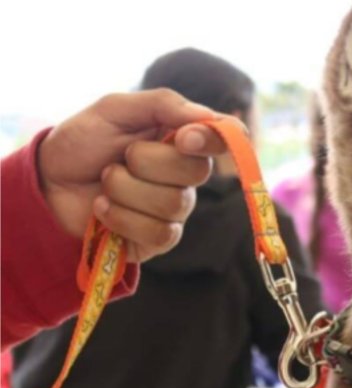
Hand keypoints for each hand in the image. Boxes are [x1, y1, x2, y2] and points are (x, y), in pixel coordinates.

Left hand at [39, 89, 229, 261]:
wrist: (47, 183)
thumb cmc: (83, 142)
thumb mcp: (115, 109)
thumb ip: (163, 104)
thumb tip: (206, 117)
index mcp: (182, 138)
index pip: (225, 138)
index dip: (213, 139)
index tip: (183, 138)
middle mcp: (186, 174)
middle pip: (196, 172)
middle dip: (146, 163)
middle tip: (120, 158)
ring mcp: (175, 208)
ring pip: (172, 203)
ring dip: (125, 190)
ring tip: (105, 184)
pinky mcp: (160, 239)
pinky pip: (159, 232)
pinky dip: (121, 218)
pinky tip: (103, 210)